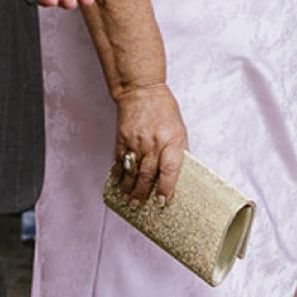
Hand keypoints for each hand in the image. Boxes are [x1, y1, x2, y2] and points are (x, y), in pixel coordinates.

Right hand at [113, 81, 187, 206]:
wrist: (141, 90)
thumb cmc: (164, 109)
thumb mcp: (179, 129)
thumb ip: (178, 151)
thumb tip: (179, 173)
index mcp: (171, 140)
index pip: (169, 169)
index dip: (166, 187)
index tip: (163, 201)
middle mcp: (153, 143)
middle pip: (147, 174)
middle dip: (142, 193)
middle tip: (138, 205)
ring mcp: (136, 141)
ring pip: (131, 170)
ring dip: (128, 187)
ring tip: (127, 199)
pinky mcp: (122, 138)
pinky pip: (119, 160)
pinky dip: (118, 173)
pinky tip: (117, 183)